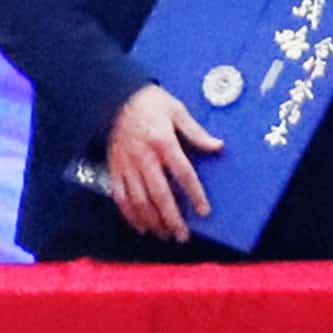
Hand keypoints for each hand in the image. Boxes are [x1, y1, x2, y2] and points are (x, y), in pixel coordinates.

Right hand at [103, 83, 220, 242]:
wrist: (114, 96)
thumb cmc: (149, 102)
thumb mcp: (177, 110)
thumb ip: (196, 132)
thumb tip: (217, 146)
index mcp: (163, 141)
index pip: (183, 173)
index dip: (194, 194)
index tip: (204, 211)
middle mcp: (144, 156)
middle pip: (159, 194)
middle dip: (171, 218)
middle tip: (182, 235)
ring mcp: (127, 165)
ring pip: (139, 200)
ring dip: (152, 221)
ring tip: (165, 235)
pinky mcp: (114, 168)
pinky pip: (120, 196)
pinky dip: (130, 215)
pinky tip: (141, 226)